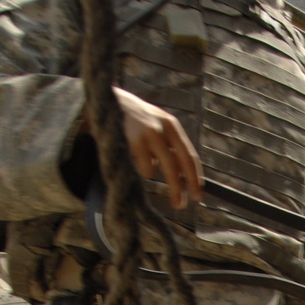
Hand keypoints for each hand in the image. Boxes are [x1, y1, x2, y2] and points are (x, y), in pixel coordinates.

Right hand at [82, 88, 202, 209]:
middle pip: (177, 164)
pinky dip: (140, 169)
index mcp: (171, 125)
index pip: (188, 155)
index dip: (194, 177)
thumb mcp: (157, 126)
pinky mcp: (129, 139)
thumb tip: (185, 178)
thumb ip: (169, 146)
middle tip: (182, 205)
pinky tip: (134, 160)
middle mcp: (160, 127)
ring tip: (161, 186)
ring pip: (158, 169)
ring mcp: (145, 132)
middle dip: (180, 187)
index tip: (197, 194)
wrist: (107, 99)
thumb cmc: (136, 120)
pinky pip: (139, 166)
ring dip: (162, 182)